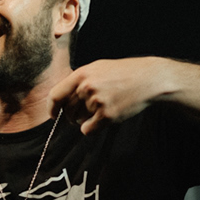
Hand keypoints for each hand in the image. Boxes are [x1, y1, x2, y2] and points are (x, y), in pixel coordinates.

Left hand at [49, 57, 171, 134]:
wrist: (147, 79)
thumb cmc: (122, 73)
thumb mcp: (97, 69)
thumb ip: (78, 81)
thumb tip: (61, 99)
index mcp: (81, 74)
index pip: (55, 95)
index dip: (52, 107)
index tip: (53, 114)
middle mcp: (86, 87)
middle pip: (67, 111)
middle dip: (72, 116)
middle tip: (85, 112)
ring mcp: (96, 101)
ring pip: (78, 121)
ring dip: (86, 120)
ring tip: (103, 108)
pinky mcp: (107, 115)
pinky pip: (88, 130)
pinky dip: (93, 128)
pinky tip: (104, 119)